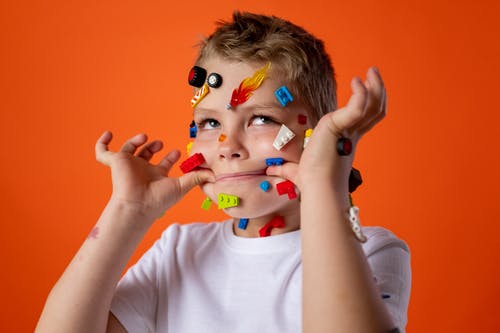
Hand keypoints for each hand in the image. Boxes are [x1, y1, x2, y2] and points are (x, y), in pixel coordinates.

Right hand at [95, 131, 213, 219]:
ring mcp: (128, 166)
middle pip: (146, 155)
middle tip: (160, 144)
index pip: (162, 164)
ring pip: (129, 149)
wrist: (138, 204)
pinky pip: (102, 152)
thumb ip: (196, 178)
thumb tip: (214, 175)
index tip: (178, 152)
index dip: (170, 157)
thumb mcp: (181, 186)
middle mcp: (142, 170)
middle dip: (153, 146)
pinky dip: (102, 143)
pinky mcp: (115, 162)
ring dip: (136, 141)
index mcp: (156, 176)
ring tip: (145, 137)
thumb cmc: (158, 200)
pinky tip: (108, 134)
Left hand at [267, 67, 386, 191]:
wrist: (317, 187)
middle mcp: (352, 135)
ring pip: (374, 106)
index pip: (364, 120)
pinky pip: (358, 106)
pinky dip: (360, 94)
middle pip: (375, 110)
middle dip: (377, 90)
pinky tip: (355, 81)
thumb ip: (286, 168)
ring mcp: (349, 131)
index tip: (363, 86)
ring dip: (375, 86)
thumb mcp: (297, 171)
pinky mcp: (341, 127)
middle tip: (373, 72)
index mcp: (345, 141)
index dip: (368, 103)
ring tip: (371, 70)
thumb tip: (270, 170)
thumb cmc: (310, 181)